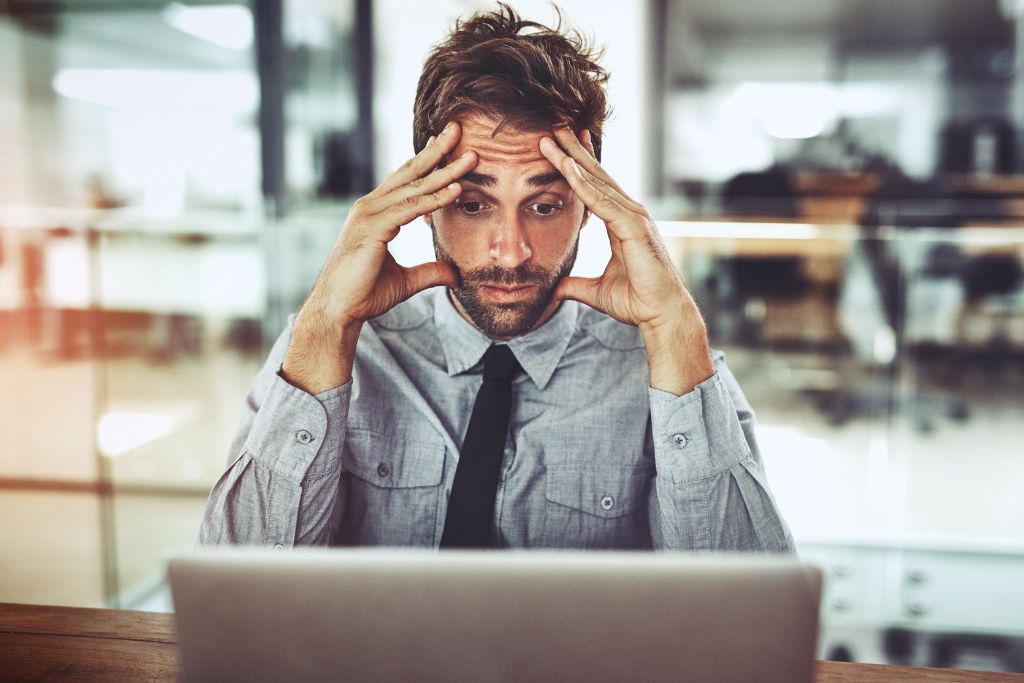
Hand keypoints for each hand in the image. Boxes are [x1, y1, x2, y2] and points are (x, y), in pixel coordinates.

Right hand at [283, 121, 476, 393]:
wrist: (339, 311)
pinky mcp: (372, 229)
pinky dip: (434, 200)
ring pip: (414, 189)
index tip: (449, 145)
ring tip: (470, 158)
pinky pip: (409, 210)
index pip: (405, 180)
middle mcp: (369, 207)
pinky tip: (455, 190)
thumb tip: (455, 273)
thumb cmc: (364, 294)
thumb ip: (430, 272)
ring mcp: (368, 215)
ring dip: (444, 172)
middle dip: (437, 151)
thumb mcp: (406, 281)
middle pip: (410, 173)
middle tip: (459, 129)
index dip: (428, 161)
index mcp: (375, 213)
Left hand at [539, 126, 712, 393]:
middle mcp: (630, 213)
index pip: (595, 187)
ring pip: (597, 182)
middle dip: (573, 150)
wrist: (661, 314)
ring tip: (551, 138)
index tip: (559, 146)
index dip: (577, 165)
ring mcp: (634, 217)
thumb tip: (555, 288)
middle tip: (552, 126)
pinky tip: (568, 167)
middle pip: (596, 175)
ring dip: (573, 159)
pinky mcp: (634, 227)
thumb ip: (575, 285)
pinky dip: (585, 184)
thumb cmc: (636, 301)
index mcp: (621, 222)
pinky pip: (604, 201)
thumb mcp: (595, 291)